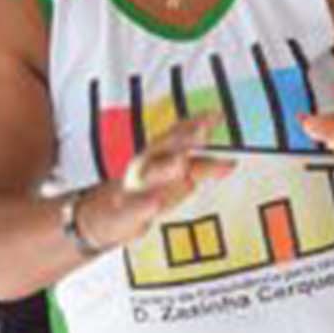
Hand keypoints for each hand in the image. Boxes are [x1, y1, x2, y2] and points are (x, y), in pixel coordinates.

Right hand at [75, 113, 233, 251]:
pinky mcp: (123, 213)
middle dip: (184, 138)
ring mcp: (132, 188)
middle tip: (204, 129)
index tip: (217, 114)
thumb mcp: (173, 177)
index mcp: (156, 154)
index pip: (177, 135)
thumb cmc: (145, 191)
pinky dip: (144, 205)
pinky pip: (134, 209)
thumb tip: (233, 163)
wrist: (101, 218)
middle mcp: (144, 166)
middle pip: (164, 149)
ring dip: (165, 168)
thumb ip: (203, 168)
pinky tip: (156, 203)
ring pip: (149, 176)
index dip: (195, 123)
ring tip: (183, 162)